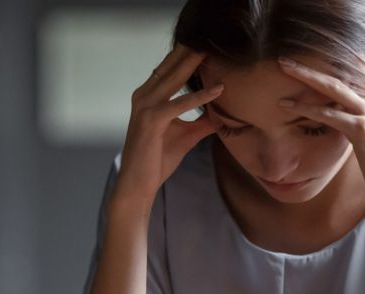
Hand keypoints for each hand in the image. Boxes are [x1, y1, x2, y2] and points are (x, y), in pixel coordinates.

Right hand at [114, 44, 224, 205]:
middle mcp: (143, 96)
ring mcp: (145, 107)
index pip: (169, 69)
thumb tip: (225, 114)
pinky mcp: (151, 121)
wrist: (138, 184)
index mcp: (147, 96)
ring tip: (213, 52)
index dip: (187, 56)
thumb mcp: (187, 136)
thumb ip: (203, 121)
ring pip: (174, 79)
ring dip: (194, 64)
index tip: (207, 45)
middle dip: (191, 52)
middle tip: (211, 39)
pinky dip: (200, 96)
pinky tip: (218, 89)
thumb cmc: (157, 160)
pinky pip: (179, 104)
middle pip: (171, 67)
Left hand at [275, 56, 364, 210]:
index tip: (312, 53)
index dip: (338, 59)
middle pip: (341, 74)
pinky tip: (287, 104)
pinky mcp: (362, 130)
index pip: (360, 69)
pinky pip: (329, 114)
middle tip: (286, 60)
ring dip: (305, 76)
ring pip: (333, 87)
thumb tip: (346, 115)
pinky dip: (306, 108)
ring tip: (283, 69)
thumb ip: (364, 119)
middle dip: (311, 66)